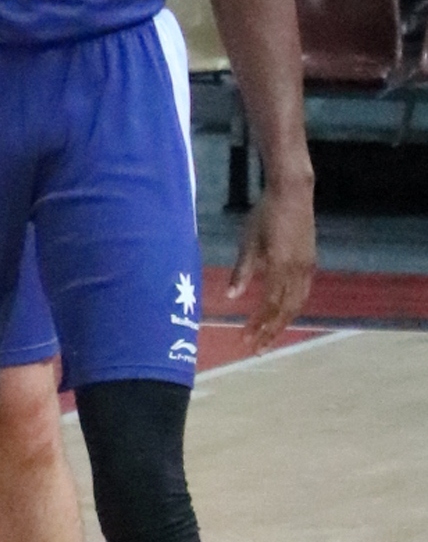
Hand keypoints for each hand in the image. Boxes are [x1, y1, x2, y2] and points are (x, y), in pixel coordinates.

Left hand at [232, 171, 315, 351]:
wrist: (292, 193)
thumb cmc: (265, 214)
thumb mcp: (248, 241)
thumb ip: (242, 271)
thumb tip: (231, 297)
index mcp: (279, 266)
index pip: (269, 305)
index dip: (258, 324)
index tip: (244, 338)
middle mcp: (297, 271)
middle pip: (286, 311)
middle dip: (270, 331)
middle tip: (256, 348)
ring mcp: (307, 267)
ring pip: (297, 304)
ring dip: (282, 323)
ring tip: (268, 337)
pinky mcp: (310, 262)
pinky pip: (303, 293)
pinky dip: (292, 308)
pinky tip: (282, 313)